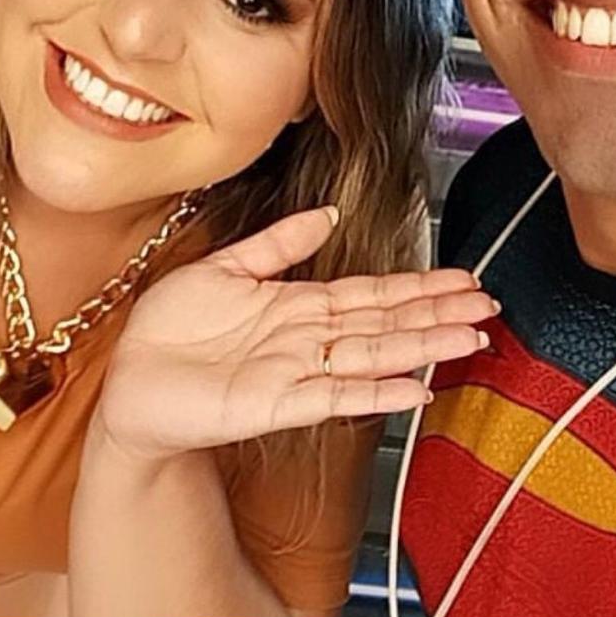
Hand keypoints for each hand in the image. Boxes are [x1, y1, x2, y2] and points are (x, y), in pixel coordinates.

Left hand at [97, 207, 494, 459]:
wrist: (130, 380)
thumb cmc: (172, 328)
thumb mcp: (227, 265)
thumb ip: (279, 241)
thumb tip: (328, 212)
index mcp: (298, 305)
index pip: (372, 292)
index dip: (417, 286)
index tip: (459, 278)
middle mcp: (307, 339)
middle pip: (385, 322)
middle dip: (436, 313)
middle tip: (485, 306)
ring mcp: (295, 372)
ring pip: (371, 356)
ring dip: (420, 348)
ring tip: (467, 339)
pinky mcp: (274, 404)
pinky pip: (333, 397)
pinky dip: (375, 393)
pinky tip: (413, 387)